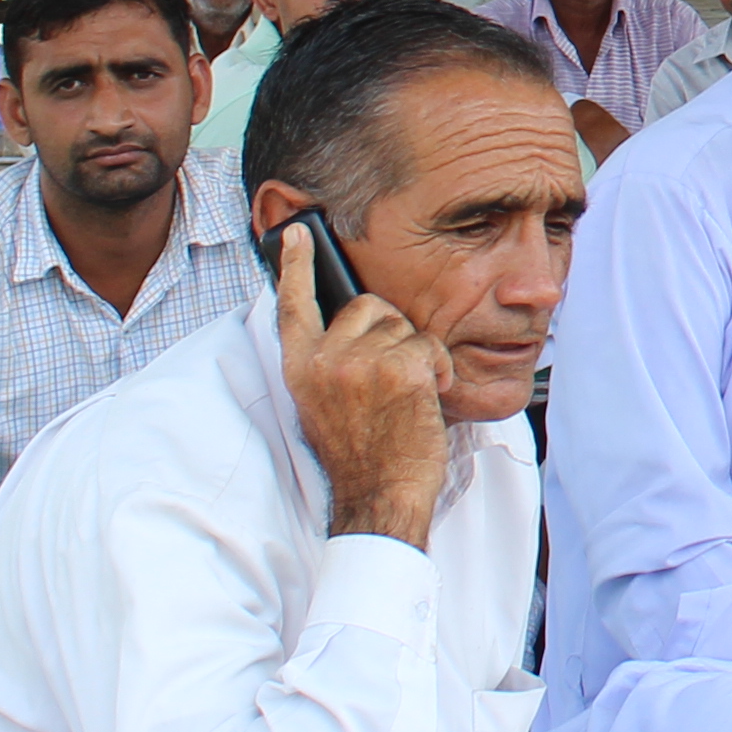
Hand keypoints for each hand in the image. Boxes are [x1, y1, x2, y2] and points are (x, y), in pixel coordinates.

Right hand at [277, 221, 448, 546]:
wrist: (379, 499)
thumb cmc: (361, 456)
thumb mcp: (325, 404)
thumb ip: (331, 363)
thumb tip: (354, 329)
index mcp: (301, 368)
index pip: (292, 306)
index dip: (294, 266)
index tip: (296, 232)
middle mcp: (324, 360)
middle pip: (368, 306)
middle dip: (391, 331)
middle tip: (393, 377)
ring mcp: (361, 362)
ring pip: (404, 326)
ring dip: (417, 355)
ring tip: (408, 397)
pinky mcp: (400, 368)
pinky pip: (430, 346)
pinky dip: (439, 370)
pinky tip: (430, 399)